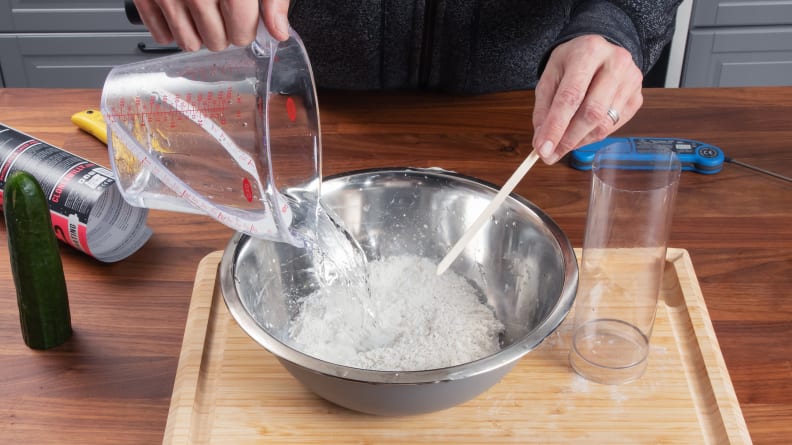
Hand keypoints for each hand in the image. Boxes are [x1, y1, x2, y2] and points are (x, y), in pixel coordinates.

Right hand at [133, 0, 290, 50]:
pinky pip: (161, 34)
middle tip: (221, 8)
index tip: (245, 18)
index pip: (241, 34)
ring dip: (199, 33)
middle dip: (224, 31)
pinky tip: (181, 10)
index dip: (246, 29)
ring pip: (189, 43)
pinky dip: (172, 28)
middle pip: (217, 42)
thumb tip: (279, 31)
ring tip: (202, 9)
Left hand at [532, 35, 642, 163]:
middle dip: (568, 139)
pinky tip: (580, 134)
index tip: (543, 149)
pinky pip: (613, 127)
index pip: (571, 95)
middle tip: (550, 155)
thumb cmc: (572, 63)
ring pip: (604, 123)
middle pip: (592, 112)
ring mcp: (631, 80)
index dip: (556, 126)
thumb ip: (544, 109)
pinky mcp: (637, 97)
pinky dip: (592, 137)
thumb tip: (542, 142)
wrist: (599, 51)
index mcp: (588, 51)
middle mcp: (616, 63)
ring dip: (579, 141)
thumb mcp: (550, 77)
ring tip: (562, 144)